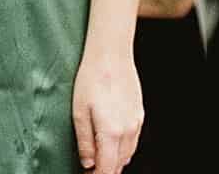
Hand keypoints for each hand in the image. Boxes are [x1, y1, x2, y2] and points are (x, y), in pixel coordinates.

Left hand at [71, 49, 142, 172]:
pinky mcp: (139, 116)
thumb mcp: (79, 111)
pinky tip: (112, 144)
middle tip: (91, 170)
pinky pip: (133, 141)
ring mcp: (136, 124)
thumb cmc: (91, 78)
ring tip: (99, 160)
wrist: (111, 55)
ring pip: (128, 154)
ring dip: (115, 161)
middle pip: (119, 164)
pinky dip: (123, 149)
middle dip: (106, 170)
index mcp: (111, 133)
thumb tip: (87, 163)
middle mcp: (127, 131)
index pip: (107, 168)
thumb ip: (84, 141)